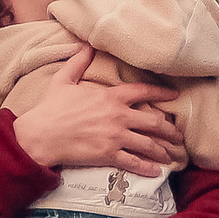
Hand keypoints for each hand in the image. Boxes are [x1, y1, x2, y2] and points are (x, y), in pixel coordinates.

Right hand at [11, 46, 183, 175]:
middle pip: (154, 122)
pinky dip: (147, 168)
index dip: (162, 93)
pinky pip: (134, 162)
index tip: (175, 96)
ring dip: (162, 151)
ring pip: (148, 144)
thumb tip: (86, 45)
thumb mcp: (63, 80)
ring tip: (170, 156)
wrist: (40, 135)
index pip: (143, 91)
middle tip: (178, 135)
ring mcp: (115, 136)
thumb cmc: (50, 108)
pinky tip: (156, 172)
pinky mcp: (108, 154)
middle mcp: (118, 116)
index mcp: (110, 97)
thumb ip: (78, 62)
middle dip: (170, 130)